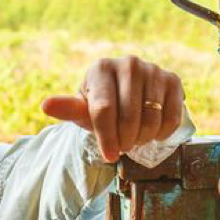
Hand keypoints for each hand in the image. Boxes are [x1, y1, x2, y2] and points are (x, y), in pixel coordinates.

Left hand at [41, 56, 183, 161]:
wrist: (128, 96)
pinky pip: (171, 118)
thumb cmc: (101, 106)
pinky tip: (152, 131)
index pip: (104, 110)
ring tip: (135, 137)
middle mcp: (128, 63)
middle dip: (125, 141)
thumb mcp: (83, 110)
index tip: (109, 156)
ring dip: (143, 138)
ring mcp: (153, 69)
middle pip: (129, 118)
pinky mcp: (173, 79)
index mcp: (101, 68)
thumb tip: (46, 106)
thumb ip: (67, 110)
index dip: (107, 138)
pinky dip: (162, 133)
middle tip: (122, 145)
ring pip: (152, 119)